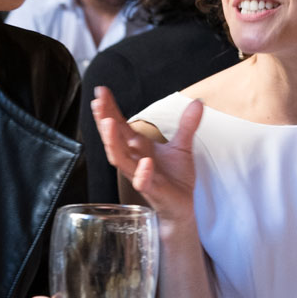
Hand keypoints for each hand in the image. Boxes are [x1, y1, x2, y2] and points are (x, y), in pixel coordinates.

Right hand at [91, 85, 200, 227]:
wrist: (183, 206)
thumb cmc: (175, 178)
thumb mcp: (182, 146)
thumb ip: (187, 124)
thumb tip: (198, 102)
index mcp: (138, 147)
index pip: (119, 124)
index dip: (109, 108)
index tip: (101, 90)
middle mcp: (134, 159)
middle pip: (113, 138)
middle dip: (104, 121)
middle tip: (98, 103)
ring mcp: (140, 175)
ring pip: (120, 159)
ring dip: (113, 142)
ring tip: (108, 123)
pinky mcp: (152, 190)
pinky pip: (143, 182)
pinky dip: (142, 173)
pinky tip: (145, 163)